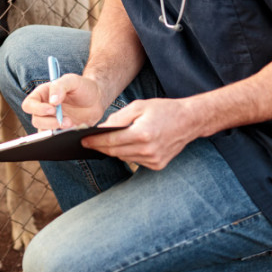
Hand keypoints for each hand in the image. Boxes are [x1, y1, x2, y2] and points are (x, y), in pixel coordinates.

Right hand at [21, 73, 108, 129]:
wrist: (97, 99)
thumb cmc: (83, 87)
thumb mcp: (72, 80)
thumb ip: (60, 86)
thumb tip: (52, 101)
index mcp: (42, 95)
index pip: (29, 104)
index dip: (37, 109)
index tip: (52, 109)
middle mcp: (44, 108)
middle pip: (36, 120)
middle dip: (50, 122)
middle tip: (65, 119)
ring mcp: (51, 120)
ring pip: (44, 131)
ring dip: (57, 129)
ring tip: (71, 123)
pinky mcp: (60, 130)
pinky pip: (55, 137)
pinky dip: (63, 135)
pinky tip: (74, 127)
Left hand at [81, 98, 198, 169]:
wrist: (189, 121)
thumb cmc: (163, 110)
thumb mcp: (139, 106)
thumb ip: (118, 118)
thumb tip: (101, 129)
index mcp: (142, 134)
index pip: (110, 141)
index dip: (94, 141)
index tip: (82, 140)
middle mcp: (147, 150)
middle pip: (114, 152)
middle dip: (99, 147)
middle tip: (87, 142)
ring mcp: (153, 160)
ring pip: (123, 157)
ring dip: (113, 150)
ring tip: (103, 143)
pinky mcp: (158, 165)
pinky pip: (135, 161)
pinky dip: (128, 153)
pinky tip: (126, 145)